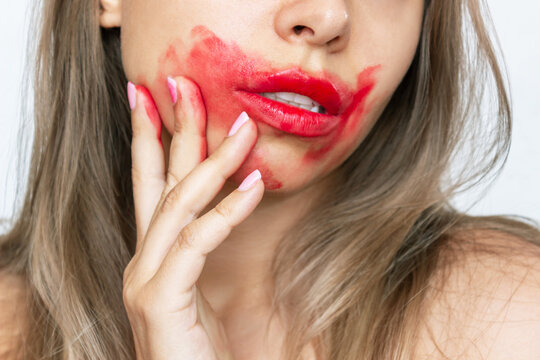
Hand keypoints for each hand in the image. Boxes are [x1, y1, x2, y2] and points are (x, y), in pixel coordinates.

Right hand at [123, 76, 263, 359]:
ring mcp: (145, 279)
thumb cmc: (203, 349)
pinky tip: (253, 185)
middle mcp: (142, 261)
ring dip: (212, 160)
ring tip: (242, 127)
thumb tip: (237, 197)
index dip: (149, 138)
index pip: (150, 186)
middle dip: (170, 129)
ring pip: (177, 204)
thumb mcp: (206, 287)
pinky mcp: (159, 299)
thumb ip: (208, 245)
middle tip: (181, 82)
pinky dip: (226, 210)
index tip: (152, 97)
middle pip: (157, 181)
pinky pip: (197, 241)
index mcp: (154, 255)